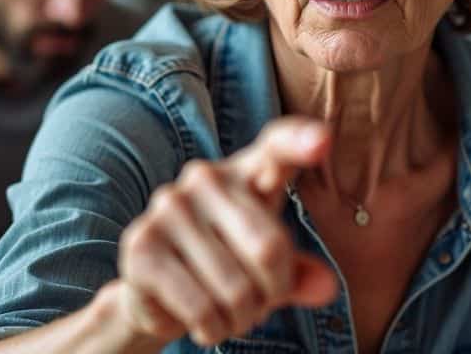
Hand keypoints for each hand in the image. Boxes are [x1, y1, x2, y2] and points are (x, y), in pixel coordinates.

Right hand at [115, 117, 340, 345]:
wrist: (155, 292)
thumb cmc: (226, 266)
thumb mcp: (270, 267)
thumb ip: (299, 273)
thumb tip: (327, 287)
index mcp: (245, 172)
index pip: (276, 147)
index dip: (299, 142)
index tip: (323, 141)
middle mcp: (205, 178)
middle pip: (269, 248)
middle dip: (273, 293)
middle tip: (259, 304)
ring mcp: (169, 207)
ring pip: (235, 287)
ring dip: (242, 318)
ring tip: (231, 315)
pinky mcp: (142, 245)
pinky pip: (200, 306)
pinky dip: (213, 329)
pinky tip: (206, 324)